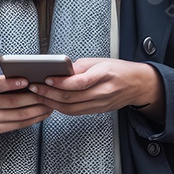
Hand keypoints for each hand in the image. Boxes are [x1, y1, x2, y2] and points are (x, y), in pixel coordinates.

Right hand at [0, 74, 52, 142]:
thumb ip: (8, 81)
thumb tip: (33, 80)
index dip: (12, 83)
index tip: (26, 80)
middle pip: (13, 101)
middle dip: (34, 98)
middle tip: (47, 94)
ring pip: (20, 115)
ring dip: (38, 110)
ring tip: (48, 104)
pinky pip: (20, 124)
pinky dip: (34, 118)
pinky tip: (42, 113)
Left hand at [28, 57, 162, 118]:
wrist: (138, 84)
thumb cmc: (118, 69)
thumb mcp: (99, 61)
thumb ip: (78, 67)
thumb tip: (58, 71)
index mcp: (105, 75)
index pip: (80, 82)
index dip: (61, 83)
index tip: (46, 78)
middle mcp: (103, 92)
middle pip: (72, 98)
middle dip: (49, 94)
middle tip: (34, 88)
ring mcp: (101, 104)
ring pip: (72, 108)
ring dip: (51, 103)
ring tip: (37, 95)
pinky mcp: (98, 110)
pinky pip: (76, 112)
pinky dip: (60, 108)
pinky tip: (50, 101)